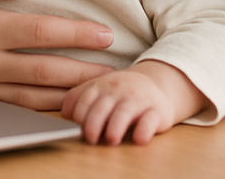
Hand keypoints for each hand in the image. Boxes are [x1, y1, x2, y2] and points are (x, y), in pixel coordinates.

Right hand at [0, 0, 114, 108]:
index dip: (74, 34)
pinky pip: (14, 108)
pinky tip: (64, 106)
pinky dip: (43, 109)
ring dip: (69, 95)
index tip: (103, 34)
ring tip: (99, 91)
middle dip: (83, 70)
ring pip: (33, 96)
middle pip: (44, 70)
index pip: (38, 32)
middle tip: (117, 69)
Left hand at [61, 61, 206, 144]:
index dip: (79, 115)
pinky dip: (144, 130)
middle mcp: (119, 90)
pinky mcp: (157, 111)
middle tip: (91, 139)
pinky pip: (150, 120)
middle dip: (93, 124)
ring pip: (124, 113)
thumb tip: (65, 114)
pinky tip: (139, 138)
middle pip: (101, 107)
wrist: (159, 84)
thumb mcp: (100, 87)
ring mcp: (139, 99)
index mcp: (102, 84)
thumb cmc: (122, 91)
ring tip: (111, 140)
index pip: (85, 99)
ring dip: (115, 127)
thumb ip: (80, 97)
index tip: (77, 128)